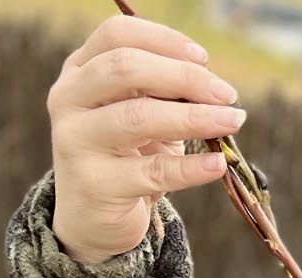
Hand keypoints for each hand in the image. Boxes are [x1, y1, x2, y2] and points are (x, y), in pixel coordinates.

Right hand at [46, 13, 247, 263]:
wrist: (92, 219)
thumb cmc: (125, 157)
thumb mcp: (140, 116)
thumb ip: (165, 94)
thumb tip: (216, 88)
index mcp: (79, 72)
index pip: (116, 35)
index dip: (163, 40)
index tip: (205, 58)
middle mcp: (68, 100)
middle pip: (125, 69)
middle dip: (185, 77)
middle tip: (228, 95)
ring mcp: (75, 141)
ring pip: (137, 117)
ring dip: (194, 117)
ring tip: (233, 121)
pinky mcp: (94, 184)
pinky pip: (152, 171)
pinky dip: (191, 167)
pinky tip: (218, 164)